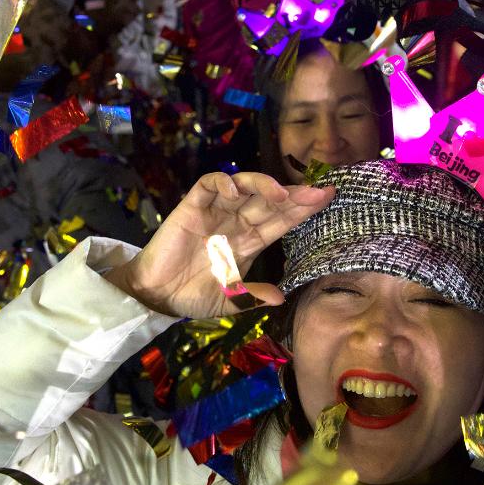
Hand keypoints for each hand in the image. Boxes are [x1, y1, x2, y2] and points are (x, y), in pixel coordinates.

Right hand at [104, 172, 333, 318]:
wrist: (155, 295)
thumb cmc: (191, 295)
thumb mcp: (228, 300)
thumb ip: (252, 296)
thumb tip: (281, 298)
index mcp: (249, 242)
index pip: (281, 221)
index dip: (303, 209)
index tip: (328, 198)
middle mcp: (236, 222)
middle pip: (269, 202)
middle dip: (293, 195)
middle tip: (317, 192)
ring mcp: (216, 212)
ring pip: (244, 187)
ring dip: (262, 186)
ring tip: (279, 193)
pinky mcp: (192, 206)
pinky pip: (209, 186)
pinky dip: (223, 183)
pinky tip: (234, 190)